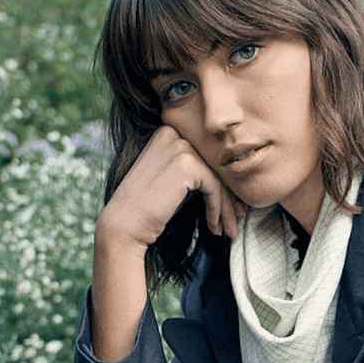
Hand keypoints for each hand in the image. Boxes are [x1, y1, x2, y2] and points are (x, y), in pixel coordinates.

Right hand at [97, 124, 249, 248]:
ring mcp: (179, 146)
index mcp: (168, 131)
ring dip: (227, 208)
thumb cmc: (147, 208)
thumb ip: (193, 170)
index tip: (232, 207)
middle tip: (238, 219)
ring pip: (218, 178)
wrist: (125, 225)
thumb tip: (231, 177)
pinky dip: (217, 210)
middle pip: (215, 165)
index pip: (207, 155)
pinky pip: (214, 187)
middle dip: (230, 196)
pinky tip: (214, 228)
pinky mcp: (186, 164)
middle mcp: (174, 133)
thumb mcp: (171, 180)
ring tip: (230, 231)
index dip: (223, 182)